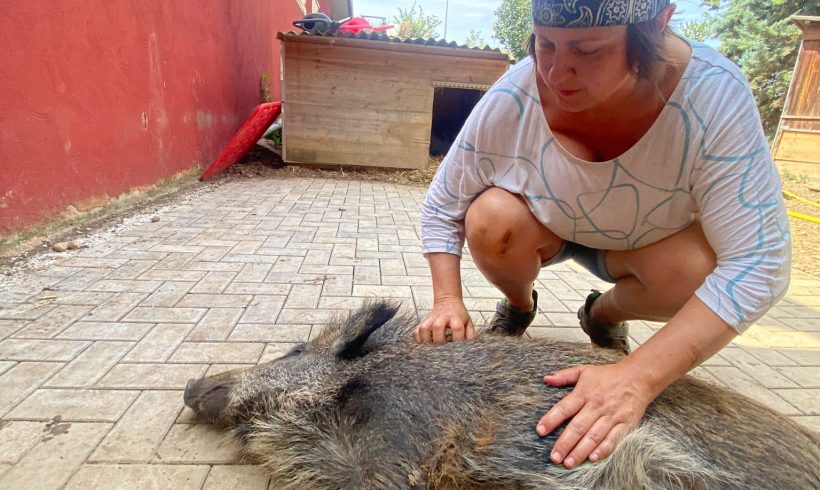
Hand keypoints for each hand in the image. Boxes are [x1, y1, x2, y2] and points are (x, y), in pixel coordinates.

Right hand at [413, 298, 474, 343]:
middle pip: (438, 328)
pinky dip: (418, 339)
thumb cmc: (459, 315)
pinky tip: (423, 345)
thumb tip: (471, 348)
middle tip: (442, 351)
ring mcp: (431, 319)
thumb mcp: (468, 322)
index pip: (457, 328)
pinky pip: (416, 331)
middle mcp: (442, 317)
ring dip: (426, 340)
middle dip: (440, 341)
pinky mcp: (423, 321)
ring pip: (424, 329)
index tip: (457, 349)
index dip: (458, 340)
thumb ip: (471, 335)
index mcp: (456, 318)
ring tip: (431, 349)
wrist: (448, 301)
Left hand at [537, 362, 655, 467]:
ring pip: (594, 436)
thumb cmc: (608, 375)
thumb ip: (564, 376)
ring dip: (581, 451)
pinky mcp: (625, 424)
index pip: (564, 408)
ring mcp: (611, 416)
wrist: (639, 377)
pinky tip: (593, 458)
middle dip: (565, 443)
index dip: (551, 419)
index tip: (540, 431)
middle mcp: (596, 406)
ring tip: (569, 463)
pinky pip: (613, 439)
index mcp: (584, 393)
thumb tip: (546, 379)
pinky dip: (603, 449)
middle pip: (578, 427)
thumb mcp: (584, 370)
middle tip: (554, 457)